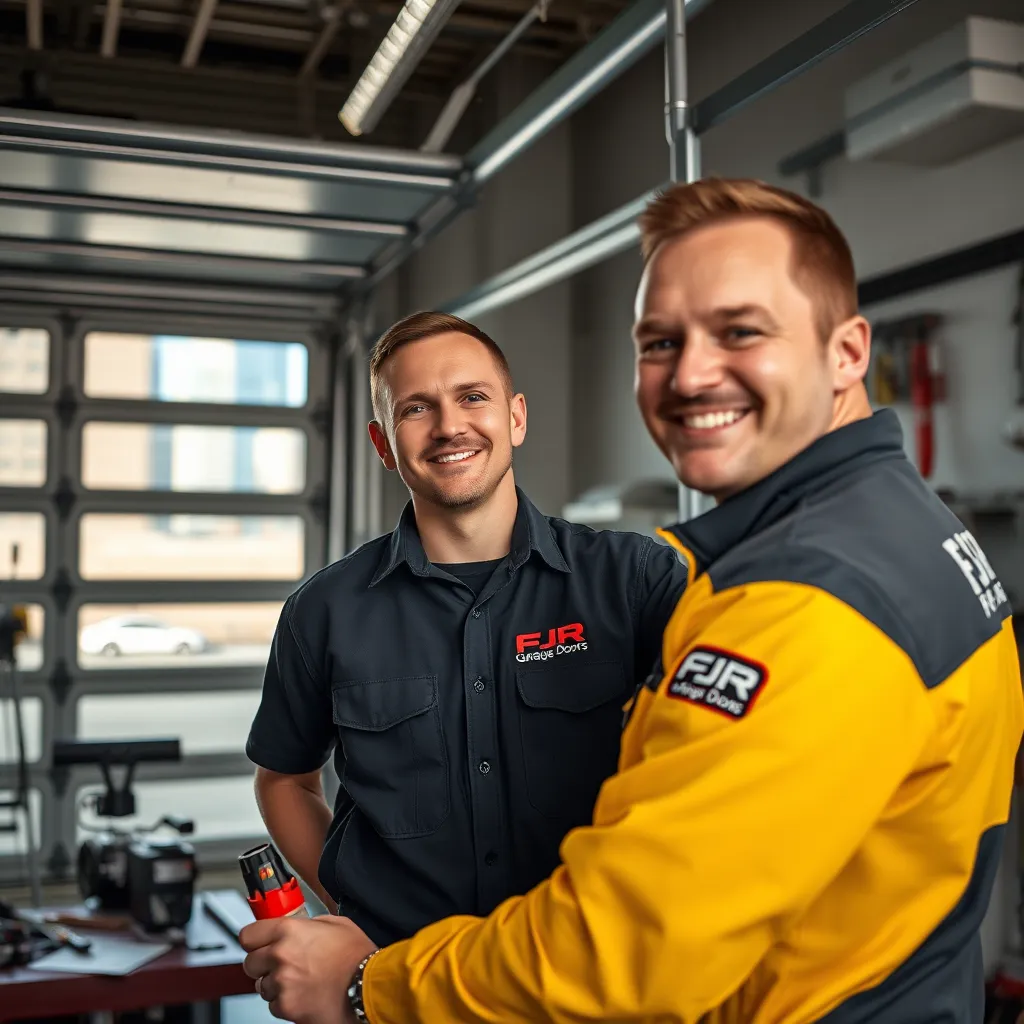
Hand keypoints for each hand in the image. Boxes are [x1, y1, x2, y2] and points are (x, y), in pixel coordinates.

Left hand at [240, 914, 377, 1022]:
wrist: (368, 986)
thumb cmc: (357, 956)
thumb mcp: (335, 924)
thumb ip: (310, 924)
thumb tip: (300, 927)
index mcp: (289, 930)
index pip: (248, 935)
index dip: (255, 939)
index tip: (259, 943)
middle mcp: (280, 955)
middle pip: (250, 963)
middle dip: (263, 964)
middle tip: (280, 964)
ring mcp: (281, 983)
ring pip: (261, 986)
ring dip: (275, 984)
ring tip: (299, 981)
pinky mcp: (286, 1006)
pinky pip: (274, 1005)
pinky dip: (286, 1002)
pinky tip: (304, 994)